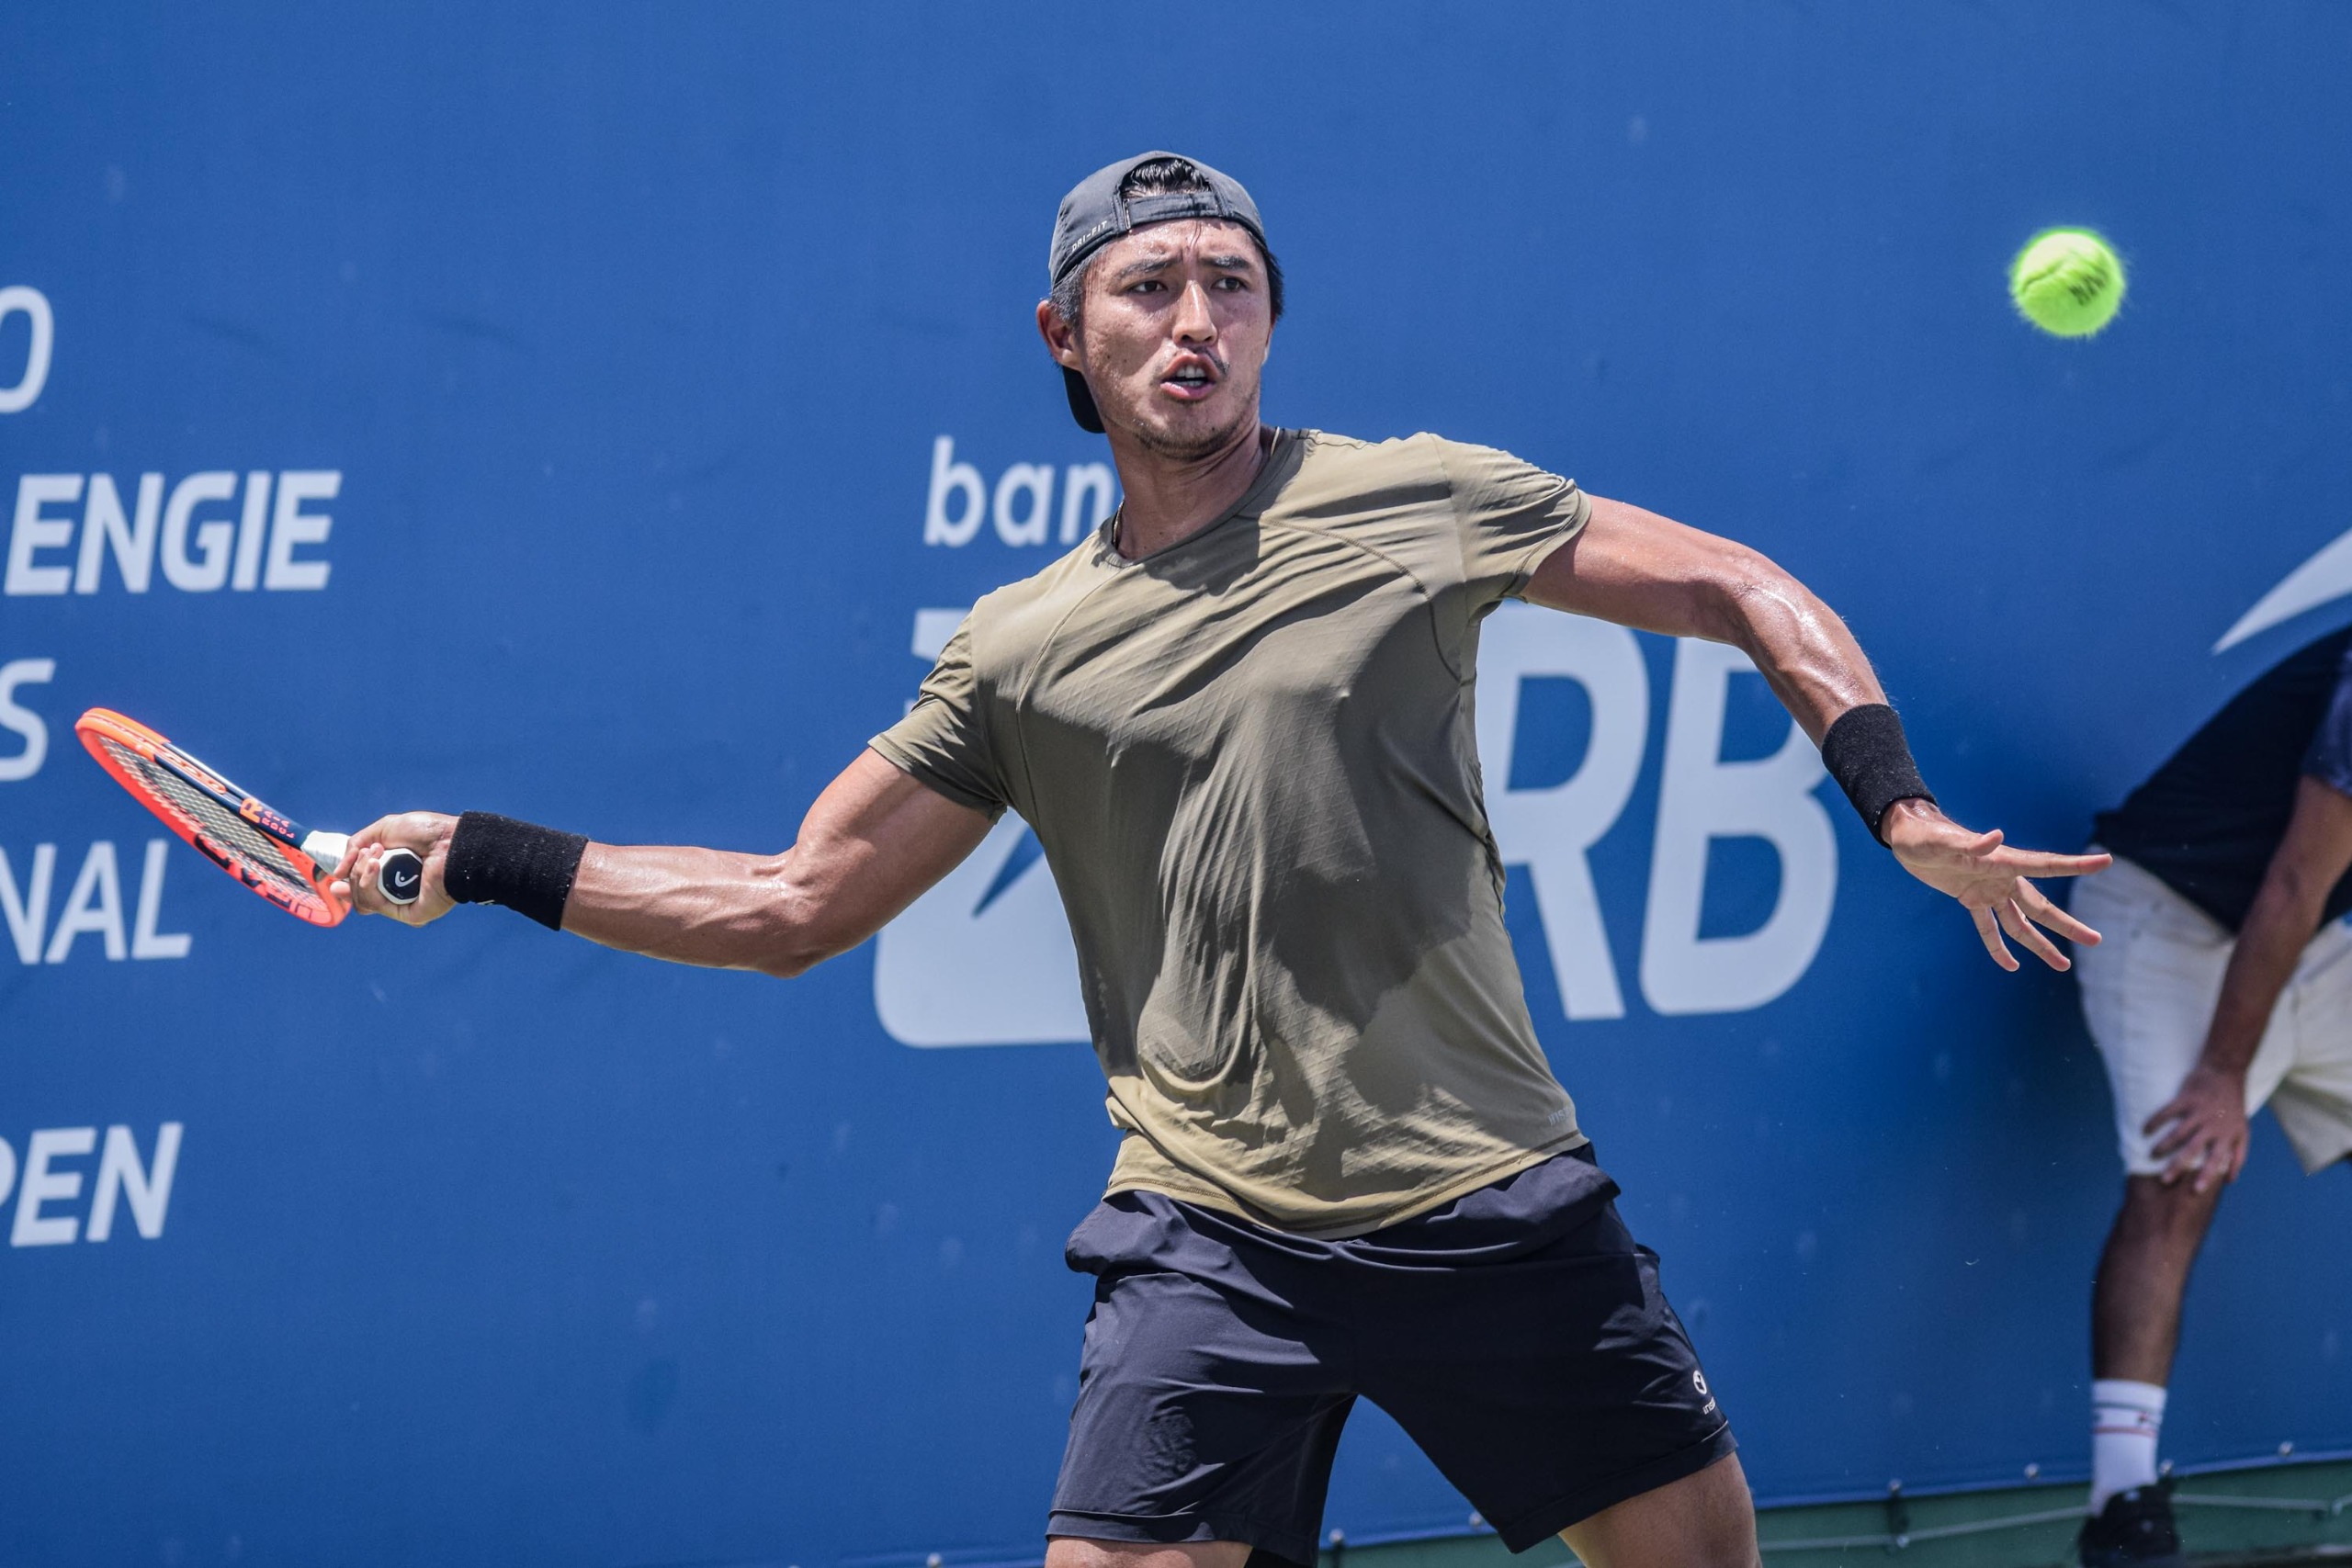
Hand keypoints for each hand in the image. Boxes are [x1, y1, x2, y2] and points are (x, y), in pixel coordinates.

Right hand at [332, 811, 459, 925]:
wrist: (450, 841)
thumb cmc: (425, 832)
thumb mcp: (383, 831)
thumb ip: (355, 847)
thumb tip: (337, 874)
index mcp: (393, 875)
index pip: (363, 889)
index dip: (347, 884)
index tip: (336, 876)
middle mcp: (398, 892)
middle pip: (358, 896)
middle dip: (356, 872)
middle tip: (371, 853)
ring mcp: (403, 904)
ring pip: (363, 901)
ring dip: (361, 874)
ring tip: (377, 854)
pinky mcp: (409, 914)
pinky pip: (376, 904)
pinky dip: (369, 883)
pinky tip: (377, 865)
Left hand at [1880, 799, 2110, 971]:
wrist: (1906, 837)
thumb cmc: (1926, 835)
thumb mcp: (1945, 841)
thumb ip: (1972, 843)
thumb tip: (1998, 836)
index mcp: (2003, 861)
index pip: (2046, 865)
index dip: (2076, 865)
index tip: (2106, 862)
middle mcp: (2002, 877)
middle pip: (2040, 906)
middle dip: (2066, 926)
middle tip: (2096, 941)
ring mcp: (1988, 890)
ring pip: (2021, 923)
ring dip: (2040, 944)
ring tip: (2062, 965)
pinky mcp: (1971, 899)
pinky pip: (1988, 928)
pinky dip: (1998, 947)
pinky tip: (2011, 966)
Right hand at [2146, 1063, 2251, 1191]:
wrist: (2226, 1073)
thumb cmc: (2233, 1106)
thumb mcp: (2242, 1132)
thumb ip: (2238, 1156)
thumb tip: (2232, 1180)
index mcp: (2227, 1135)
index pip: (2217, 1159)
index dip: (2208, 1175)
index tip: (2196, 1190)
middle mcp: (2212, 1125)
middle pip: (2193, 1149)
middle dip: (2179, 1165)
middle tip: (2165, 1180)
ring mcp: (2199, 1111)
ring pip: (2178, 1132)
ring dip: (2164, 1145)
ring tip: (2152, 1155)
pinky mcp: (2186, 1098)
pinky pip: (2167, 1111)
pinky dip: (2155, 1121)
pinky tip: (2145, 1130)